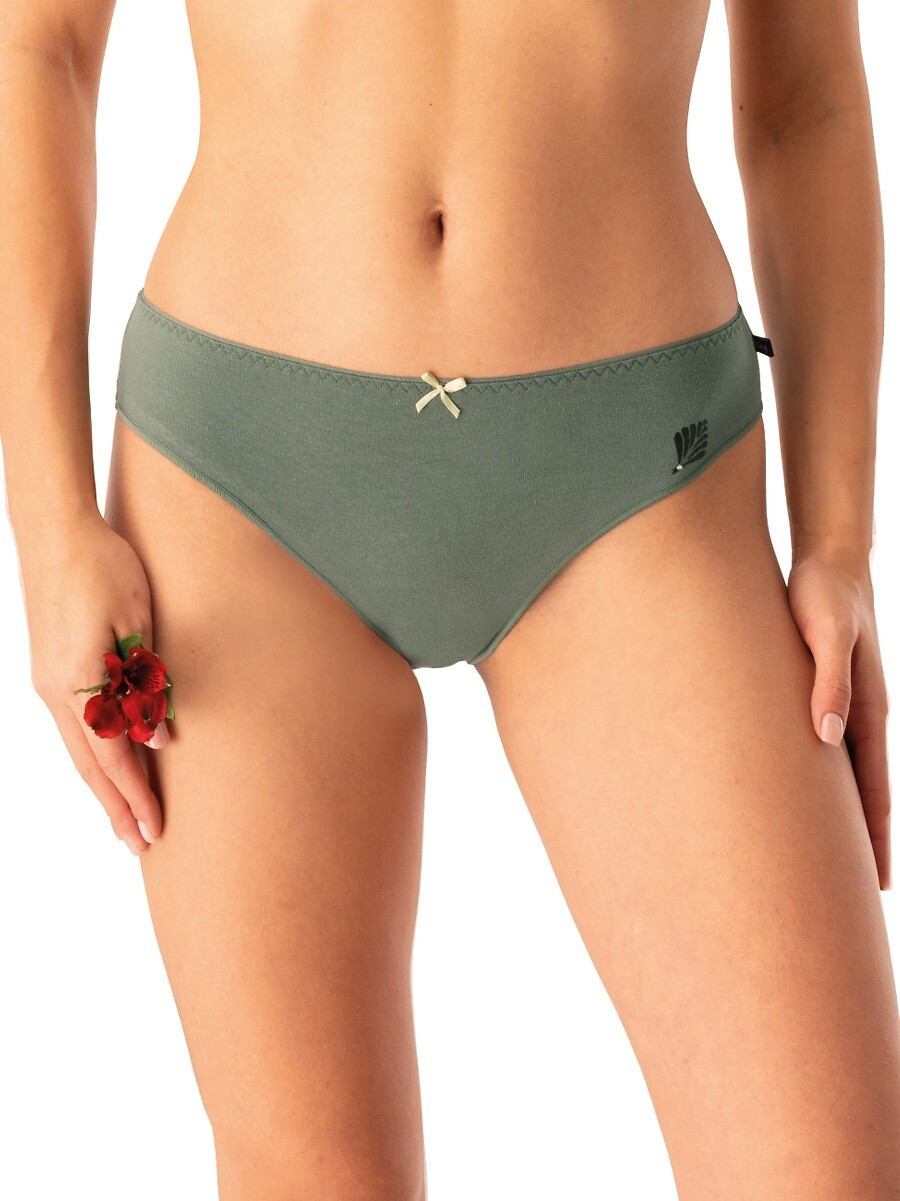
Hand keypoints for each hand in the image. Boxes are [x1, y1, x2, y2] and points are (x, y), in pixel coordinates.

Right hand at [17, 511, 168, 854]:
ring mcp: (48, 681)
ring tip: (123, 819)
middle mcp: (56, 690)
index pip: (114, 756)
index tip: (156, 829)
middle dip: (117, 807)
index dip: (136, 795)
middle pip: (91, 765)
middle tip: (139, 845)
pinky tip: (104, 766)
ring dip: (103, 787)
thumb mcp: (137, 621)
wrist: (55, 531)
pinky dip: (91, 757)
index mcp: (80, 681)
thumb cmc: (105, 567)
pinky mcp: (49, 670)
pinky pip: (73, 728)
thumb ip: (146, 681)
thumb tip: (162, 737)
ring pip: (79, 750)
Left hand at [787, 549, 890, 889]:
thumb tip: (825, 737)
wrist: (828, 563)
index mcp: (867, 712)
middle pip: (861, 796)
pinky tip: (801, 801)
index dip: (874, 838)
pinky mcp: (817, 696)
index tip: (875, 886)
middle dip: (860, 846)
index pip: (873, 791)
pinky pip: (820, 753)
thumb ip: (828, 681)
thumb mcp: (826, 634)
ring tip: (827, 863)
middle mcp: (857, 718)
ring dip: (837, 820)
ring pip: (839, 780)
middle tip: (854, 898)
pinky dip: (819, 785)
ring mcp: (840, 709)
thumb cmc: (825, 596)